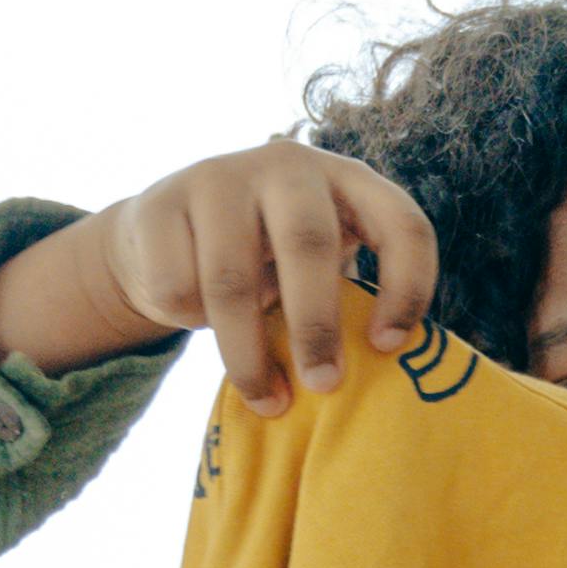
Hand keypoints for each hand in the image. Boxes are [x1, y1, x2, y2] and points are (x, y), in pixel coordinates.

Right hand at [97, 138, 442, 409]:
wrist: (165, 233)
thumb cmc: (265, 262)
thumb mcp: (315, 267)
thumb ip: (344, 298)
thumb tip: (370, 375)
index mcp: (346, 180)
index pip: (400, 222)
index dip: (406, 286)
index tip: (387, 347)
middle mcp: (286, 166)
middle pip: (308, 242)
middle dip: (317, 326)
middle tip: (324, 386)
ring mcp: (220, 177)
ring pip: (232, 279)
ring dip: (249, 355)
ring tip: (267, 401)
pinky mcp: (161, 203)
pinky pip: (178, 285)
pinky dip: (190, 320)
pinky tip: (197, 320)